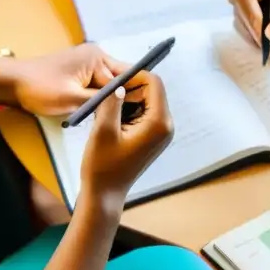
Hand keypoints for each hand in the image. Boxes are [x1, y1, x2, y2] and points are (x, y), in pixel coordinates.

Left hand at [5, 45, 124, 116]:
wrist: (11, 83)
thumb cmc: (39, 89)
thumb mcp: (71, 99)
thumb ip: (100, 100)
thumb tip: (124, 101)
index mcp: (96, 58)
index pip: (126, 77)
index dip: (135, 95)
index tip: (143, 113)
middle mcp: (96, 56)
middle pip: (120, 79)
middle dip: (124, 97)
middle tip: (133, 119)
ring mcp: (88, 63)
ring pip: (110, 84)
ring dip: (111, 98)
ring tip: (120, 118)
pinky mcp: (81, 72)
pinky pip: (99, 84)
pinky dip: (101, 97)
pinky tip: (104, 111)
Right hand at [79, 69, 173, 203]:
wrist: (105, 194)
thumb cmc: (103, 166)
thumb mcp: (103, 130)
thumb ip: (112, 103)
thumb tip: (118, 84)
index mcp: (159, 122)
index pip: (154, 83)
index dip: (134, 75)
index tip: (112, 77)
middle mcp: (166, 125)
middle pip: (151, 90)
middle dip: (129, 86)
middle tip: (105, 88)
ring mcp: (161, 132)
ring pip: (146, 100)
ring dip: (127, 97)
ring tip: (105, 103)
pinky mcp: (152, 136)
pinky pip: (143, 112)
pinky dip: (128, 108)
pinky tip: (110, 115)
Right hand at [227, 0, 269, 47]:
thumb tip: (269, 33)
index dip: (250, 14)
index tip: (263, 34)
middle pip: (238, 6)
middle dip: (248, 25)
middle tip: (265, 44)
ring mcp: (255, 4)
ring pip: (239, 20)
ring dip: (250, 34)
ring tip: (269, 45)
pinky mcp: (257, 19)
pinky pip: (245, 30)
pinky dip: (252, 40)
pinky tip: (268, 45)